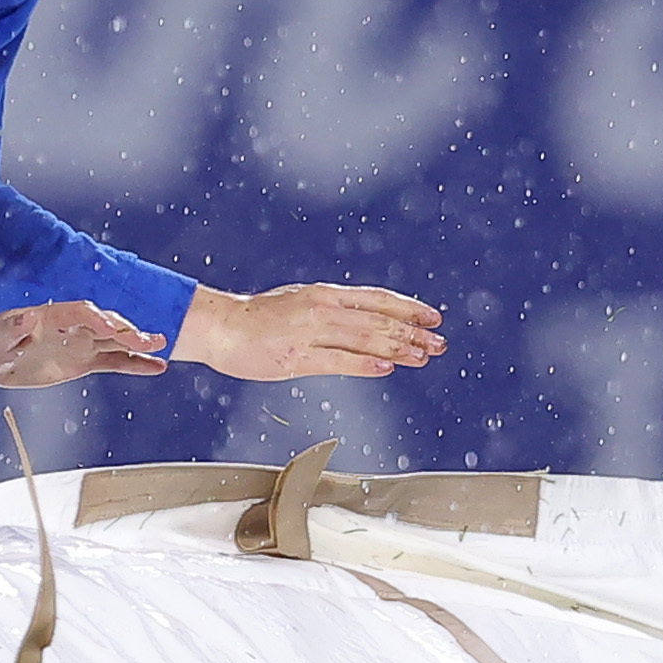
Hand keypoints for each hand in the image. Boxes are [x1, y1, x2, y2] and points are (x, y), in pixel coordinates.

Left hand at [0, 300, 169, 392]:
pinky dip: (135, 364)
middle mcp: (71, 327)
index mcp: (50, 317)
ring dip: (137, 342)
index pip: (79, 313)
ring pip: (114, 341)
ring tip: (161, 344)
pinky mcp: (83, 360)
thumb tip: (25, 318)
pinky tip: (157, 366)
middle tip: (146, 339)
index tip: (110, 328)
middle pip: (104, 324)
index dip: (95, 319)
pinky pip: (114, 362)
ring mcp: (80, 343)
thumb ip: (11, 329)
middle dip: (125, 330)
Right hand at [173, 282, 446, 381]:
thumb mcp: (301, 302)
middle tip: (440, 343)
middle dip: (413, 332)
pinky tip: (387, 368)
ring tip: (423, 356)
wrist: (221, 326)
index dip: (408, 307)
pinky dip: (364, 363)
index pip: (377, 298)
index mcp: (325, 294)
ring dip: (398, 347)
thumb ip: (332, 311)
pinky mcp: (297, 356)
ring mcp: (310, 332)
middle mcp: (322, 308)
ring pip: (364, 338)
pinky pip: (337, 360)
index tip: (433, 317)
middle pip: (378, 319)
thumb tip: (364, 320)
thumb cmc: (259, 319)